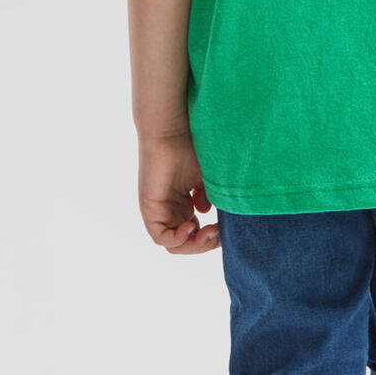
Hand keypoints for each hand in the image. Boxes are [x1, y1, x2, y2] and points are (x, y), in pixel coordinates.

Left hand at [137, 129, 220, 253]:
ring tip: (208, 231)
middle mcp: (171, 209)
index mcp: (184, 203)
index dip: (211, 237)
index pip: (196, 233)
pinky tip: (191, 226)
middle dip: (205, 244)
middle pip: (186, 243)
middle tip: (219, 233)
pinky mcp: (150, 209)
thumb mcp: (206, 178)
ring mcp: (160, 211)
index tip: (226, 230)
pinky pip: (161, 237)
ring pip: (175, 244)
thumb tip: (207, 213)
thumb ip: (209, 197)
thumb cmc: (191, 146)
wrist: (174, 130)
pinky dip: (178, 239)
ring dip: (194, 244)